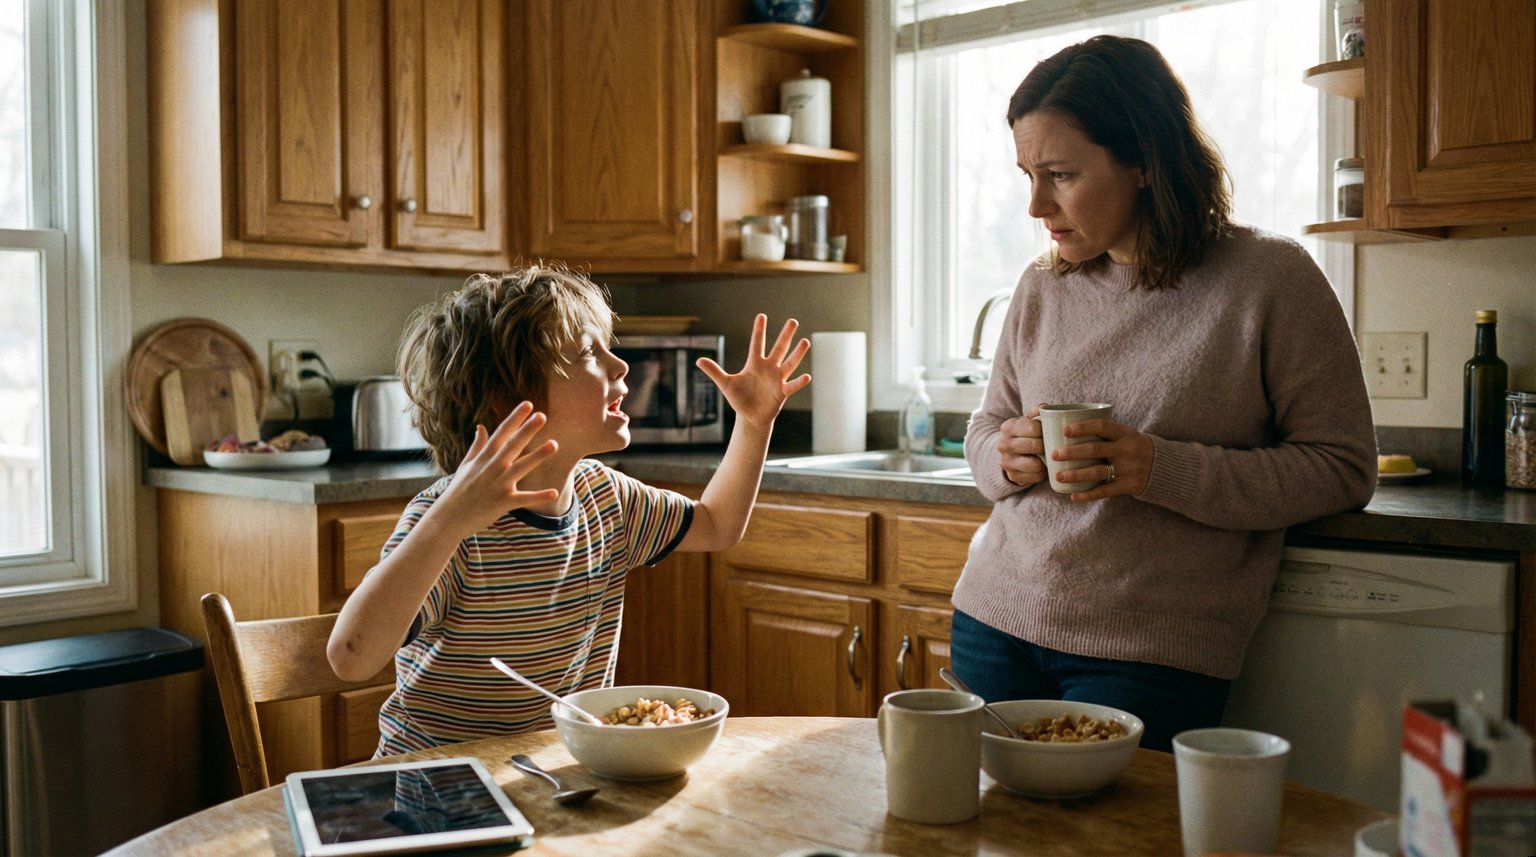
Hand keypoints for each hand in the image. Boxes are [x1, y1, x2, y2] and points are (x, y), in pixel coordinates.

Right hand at [435, 402, 559, 534]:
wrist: (448, 518)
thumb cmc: (458, 490)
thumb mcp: (466, 465)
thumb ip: (477, 446)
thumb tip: (481, 427)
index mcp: (484, 458)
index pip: (501, 433)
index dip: (515, 418)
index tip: (528, 404)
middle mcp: (492, 468)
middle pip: (512, 445)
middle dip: (527, 430)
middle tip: (542, 416)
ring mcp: (498, 484)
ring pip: (521, 467)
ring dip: (537, 456)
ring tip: (554, 444)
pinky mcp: (502, 502)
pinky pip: (524, 499)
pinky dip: (538, 496)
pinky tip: (554, 492)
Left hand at [696, 314, 810, 429]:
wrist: (750, 417)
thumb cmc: (739, 399)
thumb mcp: (725, 384)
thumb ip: (714, 371)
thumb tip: (698, 360)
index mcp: (755, 364)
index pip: (757, 343)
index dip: (759, 330)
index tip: (762, 315)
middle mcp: (768, 368)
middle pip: (779, 348)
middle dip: (786, 335)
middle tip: (793, 321)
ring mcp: (777, 379)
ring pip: (789, 364)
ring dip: (797, 354)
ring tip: (805, 341)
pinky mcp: (782, 392)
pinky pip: (792, 386)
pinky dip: (799, 382)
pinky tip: (807, 376)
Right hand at [997, 406, 1047, 486]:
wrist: (1010, 452)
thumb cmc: (1025, 433)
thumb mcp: (1029, 420)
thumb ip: (1038, 411)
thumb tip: (1045, 408)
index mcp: (1008, 427)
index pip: (1033, 428)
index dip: (1045, 430)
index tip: (1049, 432)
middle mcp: (1003, 444)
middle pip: (1035, 446)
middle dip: (1047, 445)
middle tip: (1052, 445)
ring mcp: (1006, 462)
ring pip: (1035, 464)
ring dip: (1045, 461)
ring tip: (1048, 456)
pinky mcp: (1013, 476)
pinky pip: (1035, 477)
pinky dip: (1042, 472)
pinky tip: (1043, 466)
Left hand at [1053, 416, 1154, 500]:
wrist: (1162, 467)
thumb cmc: (1133, 446)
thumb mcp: (1126, 434)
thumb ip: (1105, 432)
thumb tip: (1067, 427)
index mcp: (1125, 433)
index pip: (1102, 426)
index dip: (1083, 427)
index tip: (1065, 430)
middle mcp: (1127, 450)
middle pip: (1095, 450)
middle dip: (1072, 452)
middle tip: (1054, 454)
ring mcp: (1128, 469)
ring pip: (1097, 472)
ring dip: (1076, 475)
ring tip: (1059, 476)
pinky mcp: (1128, 485)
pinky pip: (1105, 491)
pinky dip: (1088, 495)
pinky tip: (1073, 496)